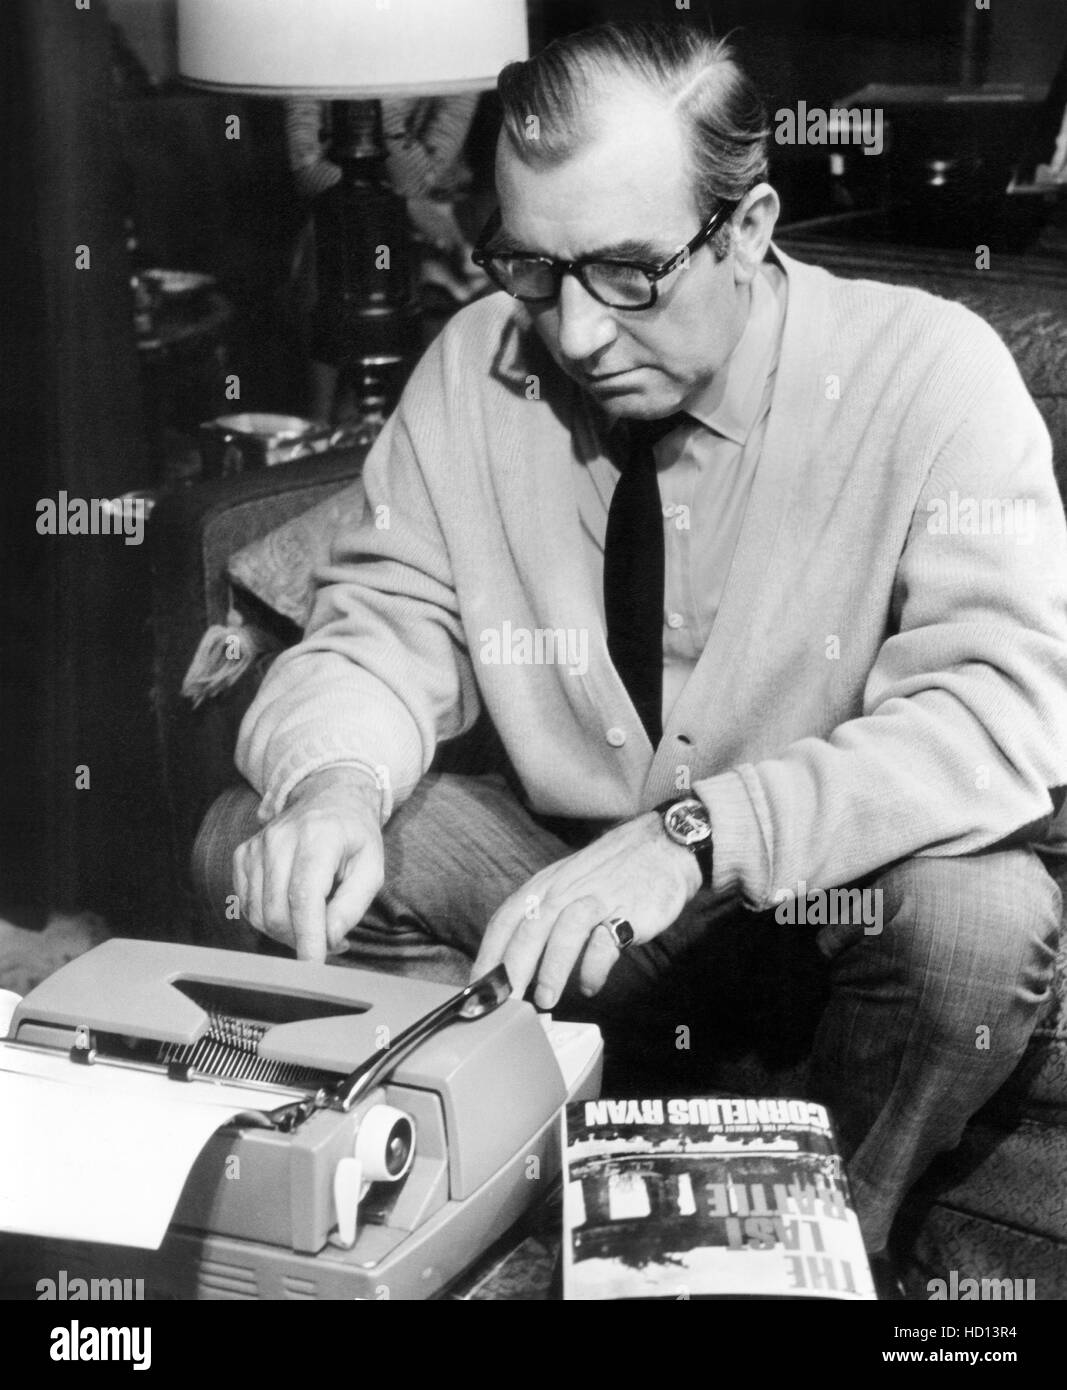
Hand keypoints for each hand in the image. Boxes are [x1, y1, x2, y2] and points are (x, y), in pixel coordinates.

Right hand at [232, 767, 384, 961]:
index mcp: (319, 837)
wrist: (329, 798)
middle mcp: (281, 839)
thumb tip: (329, 939)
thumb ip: (353, 905)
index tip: (312, 966)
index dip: (307, 937)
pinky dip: (268, 918)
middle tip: (327, 938)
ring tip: (312, 920)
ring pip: (258, 913)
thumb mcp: (372, 868)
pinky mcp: (243, 855)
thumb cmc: (354, 836)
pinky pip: (247, 905)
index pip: (304, 896)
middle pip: (277, 911)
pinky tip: (291, 907)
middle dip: (301, 938)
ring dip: (285, 931)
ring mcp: (257, 846)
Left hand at [472, 812, 701, 1008]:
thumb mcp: (567, 884)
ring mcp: (595, 899)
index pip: (505, 921)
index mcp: (544, 886)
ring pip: (563, 933)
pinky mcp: (626, 911)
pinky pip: (605, 942)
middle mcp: (564, 891)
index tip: (476, 989)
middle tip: (501, 1005)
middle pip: (528, 930)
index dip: (488, 956)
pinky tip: (590, 986)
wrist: (662, 846)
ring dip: (551, 970)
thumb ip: (544, 917)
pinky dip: (594, 968)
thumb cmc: (610, 874)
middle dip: (511, 970)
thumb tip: (515, 963)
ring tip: (544, 1002)